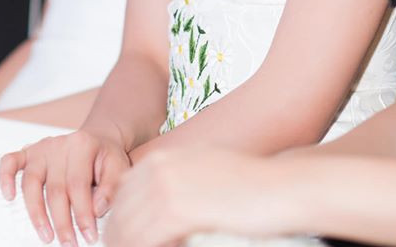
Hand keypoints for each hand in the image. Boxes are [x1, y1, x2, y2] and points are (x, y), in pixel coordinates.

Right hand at [0, 128, 130, 245]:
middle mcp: (59, 144)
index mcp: (82, 144)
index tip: (88, 237)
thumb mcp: (119, 167)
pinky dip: (5, 178)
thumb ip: (111, 187)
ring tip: (46, 236)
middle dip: (62, 221)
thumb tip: (96, 209)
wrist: (96, 140)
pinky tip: (9, 197)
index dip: (82, 214)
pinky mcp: (28, 152)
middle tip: (69, 244)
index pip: (78, 185)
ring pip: (31, 182)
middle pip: (55, 188)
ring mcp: (41, 148)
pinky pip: (10, 161)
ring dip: (36, 213)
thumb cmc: (106, 158)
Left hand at [104, 147, 300, 246]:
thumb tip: (153, 207)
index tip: (121, 240)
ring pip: (128, 229)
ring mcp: (165, 186)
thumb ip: (175, 182)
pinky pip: (144, 240)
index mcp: (163, 158)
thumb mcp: (203, 172)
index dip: (120, 221)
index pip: (124, 193)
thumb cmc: (246, 185)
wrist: (276, 187)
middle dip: (119, 238)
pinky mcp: (175, 210)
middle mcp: (159, 168)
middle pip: (121, 211)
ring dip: (129, 246)